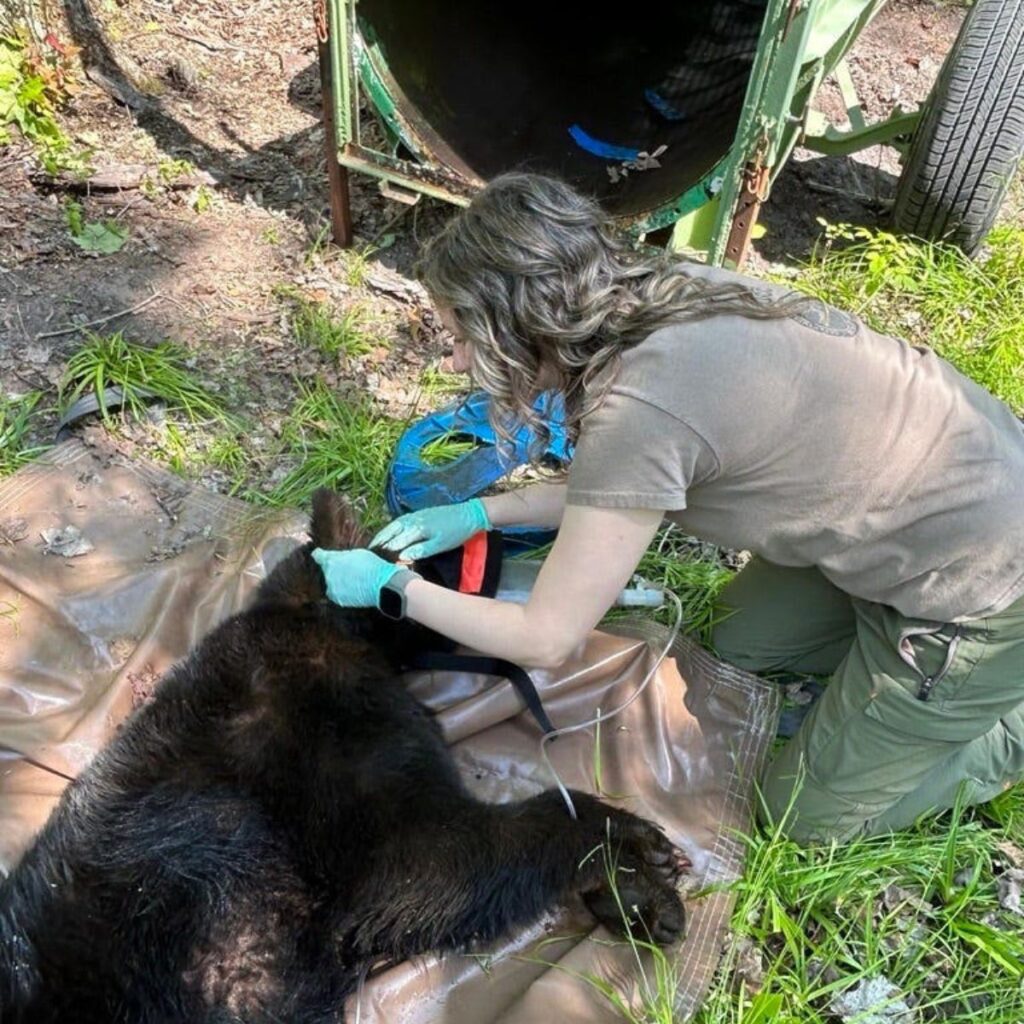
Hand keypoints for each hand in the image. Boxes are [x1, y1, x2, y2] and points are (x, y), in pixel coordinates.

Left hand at [311, 548, 400, 607]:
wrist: (381, 585)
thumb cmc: (372, 566)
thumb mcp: (357, 554)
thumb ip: (342, 556)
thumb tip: (339, 559)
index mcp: (331, 560)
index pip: (317, 556)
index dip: (319, 555)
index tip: (318, 554)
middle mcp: (328, 575)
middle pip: (326, 571)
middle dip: (334, 570)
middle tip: (348, 570)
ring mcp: (332, 589)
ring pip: (331, 584)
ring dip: (338, 582)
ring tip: (354, 581)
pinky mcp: (338, 600)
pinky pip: (337, 594)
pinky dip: (343, 592)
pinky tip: (355, 589)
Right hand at [369, 499, 490, 559]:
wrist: (470, 514)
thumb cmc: (456, 532)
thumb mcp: (440, 544)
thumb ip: (421, 550)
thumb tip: (402, 556)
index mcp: (418, 528)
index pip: (397, 541)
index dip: (386, 550)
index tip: (375, 559)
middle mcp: (414, 519)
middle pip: (392, 530)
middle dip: (380, 539)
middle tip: (369, 550)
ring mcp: (417, 515)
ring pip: (395, 524)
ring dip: (384, 532)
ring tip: (376, 542)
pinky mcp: (421, 513)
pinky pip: (401, 520)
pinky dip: (393, 527)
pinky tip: (391, 532)